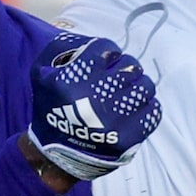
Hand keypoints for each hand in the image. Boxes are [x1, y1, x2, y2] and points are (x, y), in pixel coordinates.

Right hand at [23, 30, 159, 180]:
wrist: (55, 155)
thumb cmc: (52, 106)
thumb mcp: (42, 70)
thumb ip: (63, 45)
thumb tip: (94, 39)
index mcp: (70, 81)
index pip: (107, 48)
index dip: (107, 52)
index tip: (103, 62)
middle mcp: (92, 101)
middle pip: (130, 65)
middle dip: (124, 67)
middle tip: (115, 77)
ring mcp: (112, 122)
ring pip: (145, 86)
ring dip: (137, 85)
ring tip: (125, 92)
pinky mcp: (127, 139)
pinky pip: (153, 110)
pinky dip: (145, 105)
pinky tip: (132, 108)